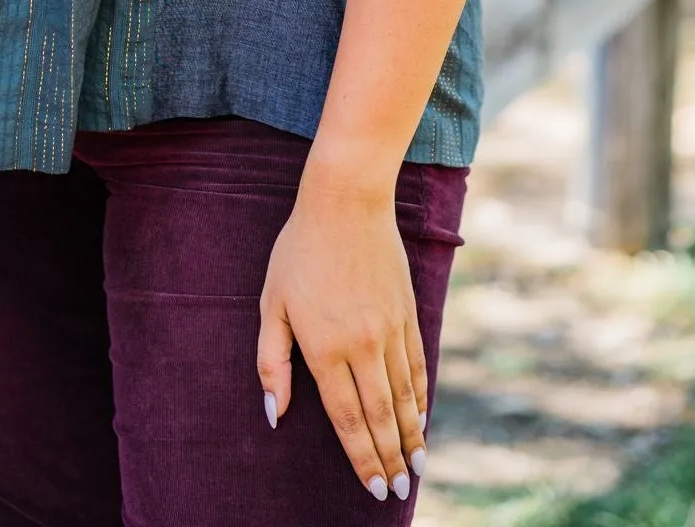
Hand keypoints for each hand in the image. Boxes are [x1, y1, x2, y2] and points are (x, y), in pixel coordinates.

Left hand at [257, 168, 428, 502]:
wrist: (346, 201)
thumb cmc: (300, 251)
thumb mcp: (272, 303)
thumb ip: (272, 362)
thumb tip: (274, 414)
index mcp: (325, 348)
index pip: (346, 419)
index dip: (361, 458)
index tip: (373, 488)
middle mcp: (362, 345)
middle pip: (380, 416)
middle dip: (390, 459)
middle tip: (399, 492)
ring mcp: (389, 329)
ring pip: (405, 395)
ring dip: (412, 435)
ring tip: (417, 467)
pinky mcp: (407, 311)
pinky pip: (417, 363)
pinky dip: (421, 395)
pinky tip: (422, 416)